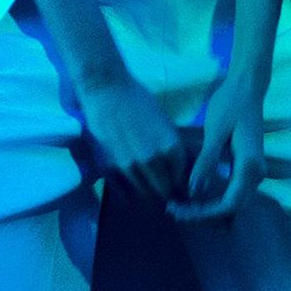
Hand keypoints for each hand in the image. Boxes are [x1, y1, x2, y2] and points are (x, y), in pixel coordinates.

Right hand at [77, 62, 190, 203]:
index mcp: (172, 147)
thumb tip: (178, 166)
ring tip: (153, 199)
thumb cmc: (139, 100)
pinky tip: (133, 198)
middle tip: (169, 200)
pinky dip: (130, 196)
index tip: (182, 193)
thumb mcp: (165, 123)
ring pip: (145, 193)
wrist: (107, 91)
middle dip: (169, 196)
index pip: (182, 178)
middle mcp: (154, 161)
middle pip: (165, 190)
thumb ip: (171, 146)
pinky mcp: (111, 167)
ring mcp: (131, 166)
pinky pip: (123, 190)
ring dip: (151, 197)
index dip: (183, 188)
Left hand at [169, 86, 265, 222]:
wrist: (247, 88)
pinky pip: (232, 196)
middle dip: (204, 217)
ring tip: (181, 206)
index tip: (178, 212)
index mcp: (249, 167)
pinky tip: (193, 198)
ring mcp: (253, 174)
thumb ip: (206, 163)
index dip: (203, 215)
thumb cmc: (231, 105)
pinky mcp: (246, 170)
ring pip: (233, 207)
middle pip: (232, 211)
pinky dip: (214, 203)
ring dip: (208, 212)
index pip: (229, 205)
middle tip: (174, 210)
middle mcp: (256, 175)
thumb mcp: (215, 132)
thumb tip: (193, 192)